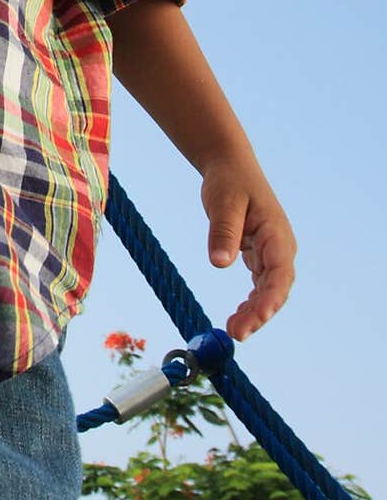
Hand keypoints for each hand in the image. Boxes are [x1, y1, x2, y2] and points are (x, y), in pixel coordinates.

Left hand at [201, 154, 296, 340]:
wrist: (230, 166)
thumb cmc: (228, 181)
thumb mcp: (223, 203)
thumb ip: (223, 232)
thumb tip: (219, 264)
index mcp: (276, 233)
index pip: (280, 273)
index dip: (271, 298)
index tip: (258, 317)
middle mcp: (279, 246)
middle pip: (276, 288)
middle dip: (260, 313)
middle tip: (237, 332)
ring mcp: (272, 252)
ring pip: (269, 290)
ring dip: (255, 312)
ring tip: (234, 330)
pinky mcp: (261, 255)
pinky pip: (260, 285)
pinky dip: (251, 302)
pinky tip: (238, 317)